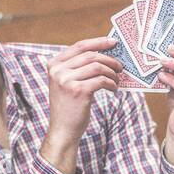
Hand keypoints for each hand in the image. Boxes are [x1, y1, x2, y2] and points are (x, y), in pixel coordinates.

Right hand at [41, 37, 121, 173]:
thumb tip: (103, 55)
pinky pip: (101, 80)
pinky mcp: (79, 91)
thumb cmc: (69, 106)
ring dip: (111, 73)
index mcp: (54, 64)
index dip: (98, 42)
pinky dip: (111, 83)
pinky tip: (113, 89)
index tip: (113, 43)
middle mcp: (58, 70)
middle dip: (109, 59)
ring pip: (98, 67)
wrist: (63, 130)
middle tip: (120, 66)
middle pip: (91, 55)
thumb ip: (77, 68)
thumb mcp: (67, 83)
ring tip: (116, 80)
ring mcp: (67, 80)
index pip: (79, 46)